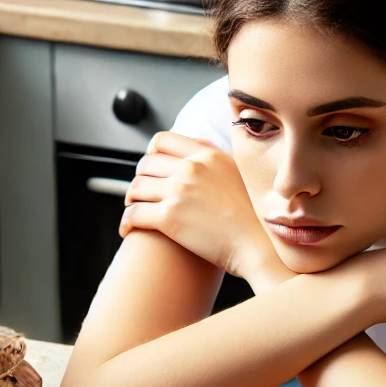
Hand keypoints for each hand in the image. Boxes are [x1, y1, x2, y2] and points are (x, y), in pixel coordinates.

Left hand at [119, 132, 277, 278]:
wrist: (259, 247)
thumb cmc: (254, 219)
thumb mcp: (239, 175)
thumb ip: (216, 160)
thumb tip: (199, 150)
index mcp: (208, 155)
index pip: (164, 140)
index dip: (151, 153)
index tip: (151, 168)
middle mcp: (192, 168)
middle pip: (146, 164)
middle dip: (140, 179)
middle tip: (141, 194)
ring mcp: (179, 192)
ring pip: (136, 188)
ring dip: (131, 200)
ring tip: (134, 210)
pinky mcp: (169, 218)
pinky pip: (134, 214)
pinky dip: (126, 222)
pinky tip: (128, 230)